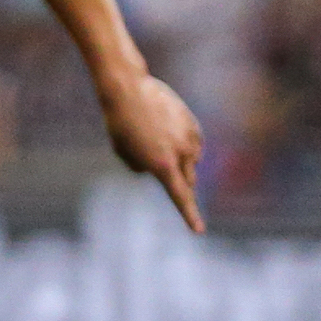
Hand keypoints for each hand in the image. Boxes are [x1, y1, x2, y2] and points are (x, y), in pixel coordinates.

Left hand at [101, 69, 205, 231]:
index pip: (180, 198)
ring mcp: (190, 139)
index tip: (199, 231)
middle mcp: (181, 154)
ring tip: (158, 138)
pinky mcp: (194, 125)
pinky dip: (184, 143)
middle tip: (161, 166)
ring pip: (192, 162)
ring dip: (181, 160)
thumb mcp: (124, 153)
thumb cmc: (120, 123)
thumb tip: (154, 168)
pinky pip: (194, 144)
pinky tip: (167, 129)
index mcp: (162, 166)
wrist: (129, 88)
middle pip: (189, 182)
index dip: (190, 216)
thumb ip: (141, 167)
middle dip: (180, 181)